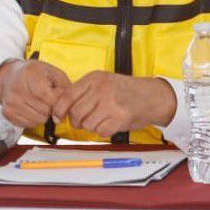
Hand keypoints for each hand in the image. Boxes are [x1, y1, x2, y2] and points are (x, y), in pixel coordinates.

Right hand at [0, 59, 69, 128]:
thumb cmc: (34, 73)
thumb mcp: (53, 72)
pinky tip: (30, 106)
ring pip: (40, 120)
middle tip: (45, 96)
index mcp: (30, 75)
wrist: (8, 75)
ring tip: (37, 101)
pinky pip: (30, 124)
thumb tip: (66, 109)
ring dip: (43, 113)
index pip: (50, 98)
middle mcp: (18, 90)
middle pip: (46, 111)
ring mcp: (11, 103)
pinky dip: (34, 118)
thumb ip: (65, 87)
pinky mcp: (8, 113)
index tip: (55, 92)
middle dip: (50, 106)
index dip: (57, 99)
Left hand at [52, 71, 176, 137]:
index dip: (59, 108)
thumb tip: (61, 109)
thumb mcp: (102, 81)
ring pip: (87, 124)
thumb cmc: (123, 90)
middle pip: (76, 112)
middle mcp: (101, 89)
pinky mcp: (120, 118)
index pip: (67, 95)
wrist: (151, 96)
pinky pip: (100, 131)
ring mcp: (111, 103)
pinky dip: (102, 131)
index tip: (57, 117)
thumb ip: (83, 92)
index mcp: (94, 78)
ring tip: (99, 121)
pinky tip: (108, 124)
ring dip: (90, 127)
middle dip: (76, 121)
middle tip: (83, 121)